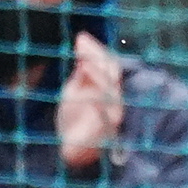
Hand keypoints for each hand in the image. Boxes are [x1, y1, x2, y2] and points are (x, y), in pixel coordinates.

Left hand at [55, 33, 123, 171]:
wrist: (74, 150)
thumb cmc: (74, 121)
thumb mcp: (74, 92)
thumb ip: (80, 76)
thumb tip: (83, 49)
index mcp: (105, 89)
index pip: (105, 65)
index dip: (95, 50)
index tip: (81, 37)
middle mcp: (113, 99)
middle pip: (110, 73)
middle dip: (97, 57)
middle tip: (83, 42)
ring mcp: (112, 113)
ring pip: (110, 89)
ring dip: (97, 74)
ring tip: (83, 62)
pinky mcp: (108, 128)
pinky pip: (104, 112)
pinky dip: (97, 100)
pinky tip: (88, 89)